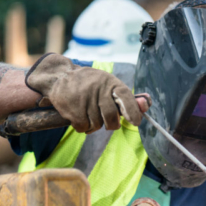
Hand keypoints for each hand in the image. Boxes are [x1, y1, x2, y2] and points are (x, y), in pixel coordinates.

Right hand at [25, 54, 149, 132]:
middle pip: (111, 116)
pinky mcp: (72, 110)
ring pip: (97, 125)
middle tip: (109, 124)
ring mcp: (84, 99)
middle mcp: (98, 89)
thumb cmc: (90, 84)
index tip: (136, 122)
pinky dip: (83, 127)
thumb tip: (146, 105)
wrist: (60, 77)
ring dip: (95, 125)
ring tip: (89, 114)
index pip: (125, 96)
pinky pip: (84, 128)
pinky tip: (80, 116)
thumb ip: (125, 98)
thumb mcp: (108, 85)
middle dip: (112, 125)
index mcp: (110, 82)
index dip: (133, 110)